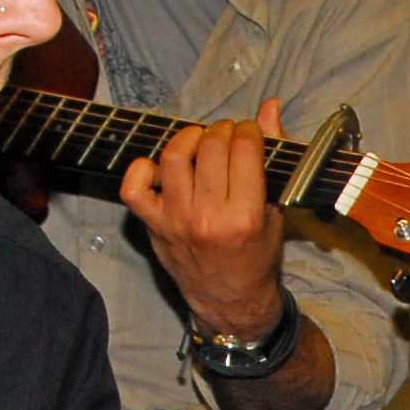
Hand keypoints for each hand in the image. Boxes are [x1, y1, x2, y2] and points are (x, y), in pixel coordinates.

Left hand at [122, 95, 290, 338]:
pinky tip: (162, 166)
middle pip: (211, 147)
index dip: (249, 130)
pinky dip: (143, 169)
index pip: (244, 148)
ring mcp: (176, 221)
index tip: (250, 133)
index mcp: (245, 216)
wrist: (229, 301)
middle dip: (223, 130)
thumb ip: (273, 158)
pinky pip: (134, 188)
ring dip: (189, 138)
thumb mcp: (275, 211)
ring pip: (174, 157)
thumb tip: (269, 108)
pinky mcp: (154, 226)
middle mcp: (208, 217)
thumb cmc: (256, 257)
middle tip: (228, 136)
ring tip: (200, 141)